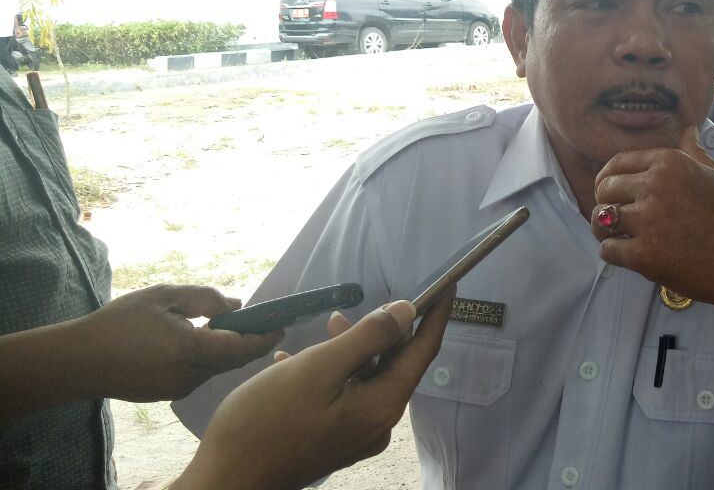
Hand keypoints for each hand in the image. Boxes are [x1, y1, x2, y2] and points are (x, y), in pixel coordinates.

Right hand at [73, 285, 281, 401]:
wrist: (77, 360)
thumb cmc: (118, 322)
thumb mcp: (163, 297)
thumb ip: (204, 299)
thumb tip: (236, 304)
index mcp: (189, 350)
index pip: (242, 347)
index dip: (266, 337)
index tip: (282, 324)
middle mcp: (188, 375)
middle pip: (233, 360)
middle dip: (250, 342)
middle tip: (262, 323)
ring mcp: (178, 389)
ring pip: (216, 368)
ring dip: (227, 350)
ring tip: (228, 327)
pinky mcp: (168, 395)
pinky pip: (199, 376)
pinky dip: (207, 360)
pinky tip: (198, 343)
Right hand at [176, 289, 453, 489]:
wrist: (225, 480)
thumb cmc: (266, 421)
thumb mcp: (318, 368)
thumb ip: (367, 337)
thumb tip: (407, 312)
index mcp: (382, 405)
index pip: (423, 351)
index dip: (436, 315)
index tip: (447, 284)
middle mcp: (377, 424)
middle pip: (393, 365)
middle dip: (378, 332)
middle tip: (345, 312)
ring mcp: (356, 436)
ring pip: (366, 378)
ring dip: (350, 350)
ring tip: (323, 330)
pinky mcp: (334, 440)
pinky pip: (345, 396)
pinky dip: (331, 373)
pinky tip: (296, 363)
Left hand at [591, 125, 713, 309]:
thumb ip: (694, 153)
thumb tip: (688, 130)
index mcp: (670, 162)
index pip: (618, 162)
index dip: (609, 177)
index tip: (611, 189)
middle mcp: (654, 186)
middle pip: (605, 188)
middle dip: (605, 201)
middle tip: (616, 216)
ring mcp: (647, 221)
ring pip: (601, 219)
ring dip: (604, 228)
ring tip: (618, 235)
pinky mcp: (644, 255)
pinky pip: (608, 250)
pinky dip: (613, 253)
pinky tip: (628, 254)